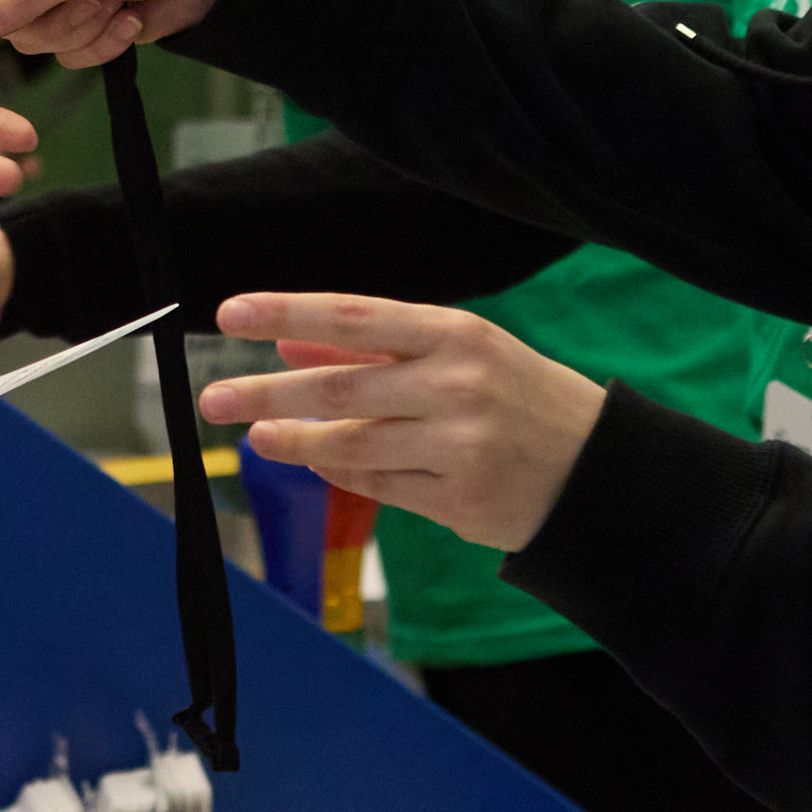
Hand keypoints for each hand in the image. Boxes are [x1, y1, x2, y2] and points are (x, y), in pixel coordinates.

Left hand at [194, 293, 605, 551]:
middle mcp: (457, 385)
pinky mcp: (458, 500)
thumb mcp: (459, 355)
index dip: (286, 312)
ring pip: (350, 444)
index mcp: (457, 334)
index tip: (230, 313)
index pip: (353, 315)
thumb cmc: (518, 398)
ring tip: (256, 437)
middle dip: (265, 393)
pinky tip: (319, 462)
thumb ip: (376, 349)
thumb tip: (290, 341)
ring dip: (294, 441)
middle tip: (214, 398)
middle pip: (338, 387)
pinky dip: (343, 474)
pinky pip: (378, 487)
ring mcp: (458, 445)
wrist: (597, 470)